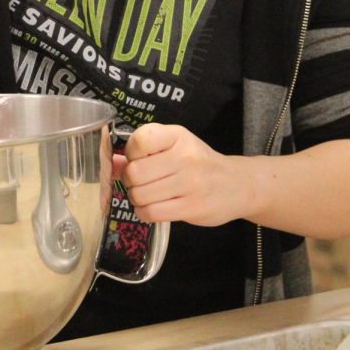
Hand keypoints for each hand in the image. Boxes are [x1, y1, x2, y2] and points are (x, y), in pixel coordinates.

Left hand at [112, 123, 248, 225]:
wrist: (237, 185)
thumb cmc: (199, 164)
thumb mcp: (174, 147)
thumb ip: (143, 153)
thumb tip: (111, 163)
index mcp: (178, 136)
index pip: (139, 141)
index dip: (131, 154)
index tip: (140, 159)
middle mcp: (185, 157)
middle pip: (134, 172)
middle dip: (131, 181)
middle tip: (142, 182)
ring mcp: (190, 183)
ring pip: (139, 195)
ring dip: (136, 198)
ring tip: (148, 195)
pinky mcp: (192, 207)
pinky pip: (150, 213)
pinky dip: (144, 213)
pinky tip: (152, 207)